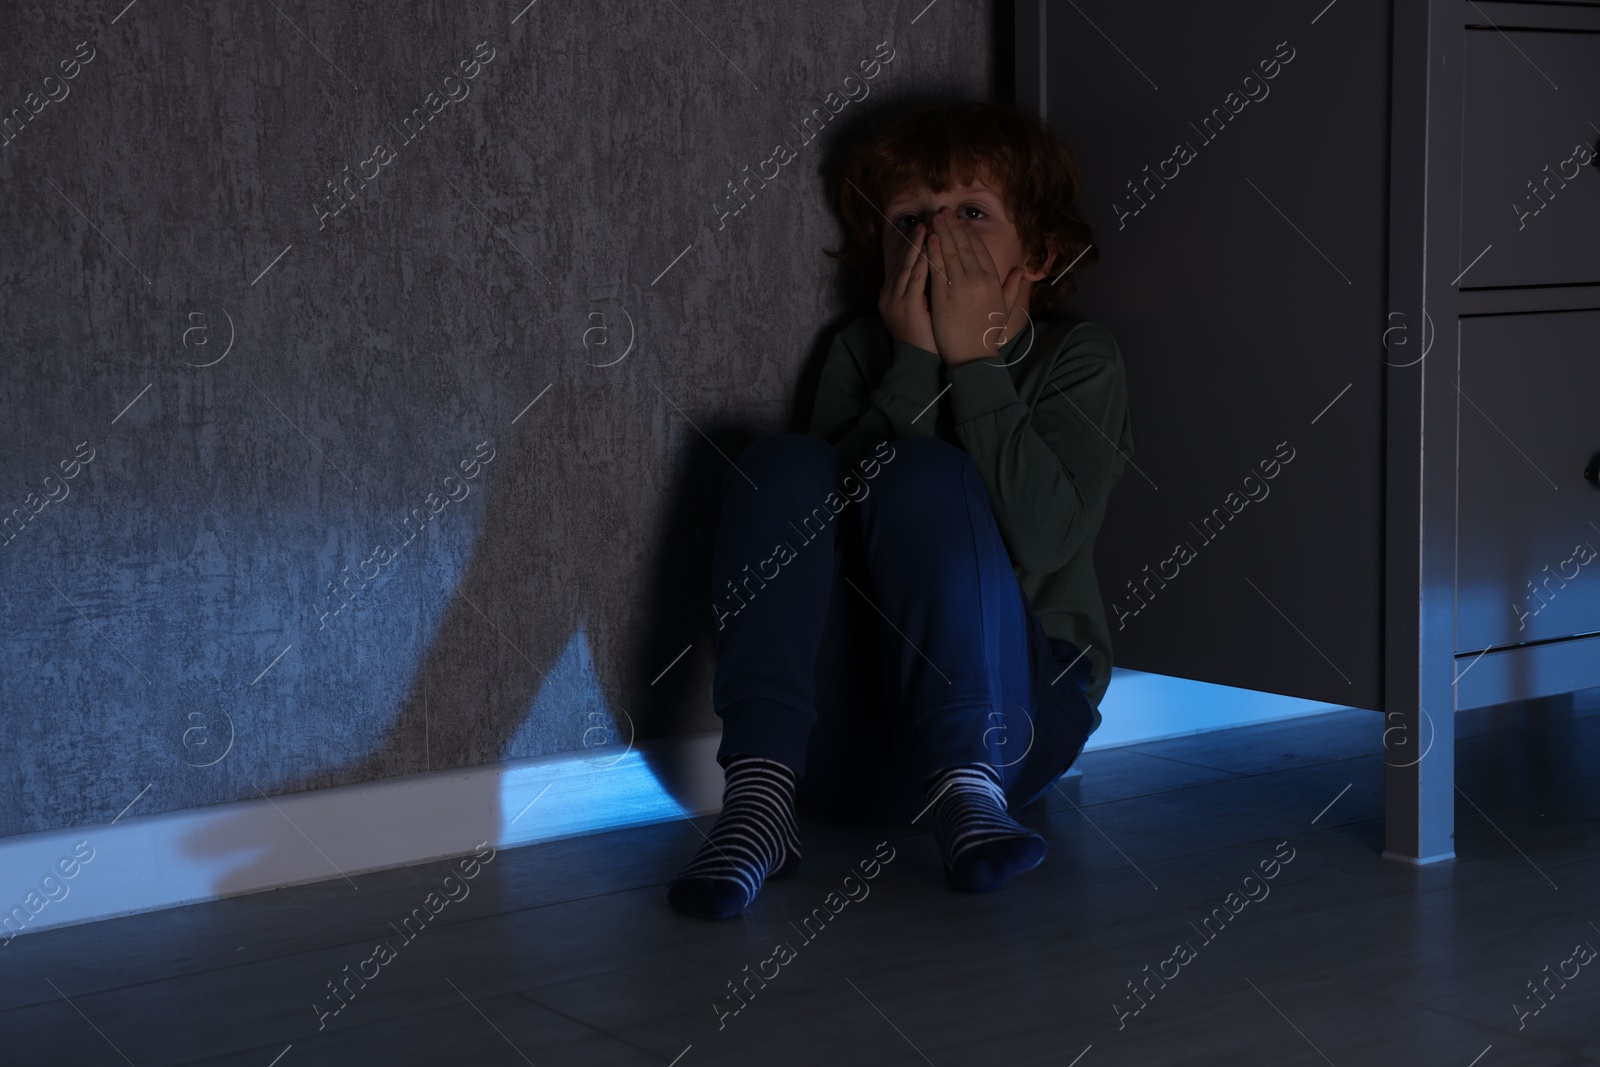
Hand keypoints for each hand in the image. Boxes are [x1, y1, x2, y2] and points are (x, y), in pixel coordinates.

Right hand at [878, 221, 938, 353]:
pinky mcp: (906, 305)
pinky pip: (916, 276)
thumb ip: (922, 291)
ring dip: (920, 245)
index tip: (928, 230)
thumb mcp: (922, 311)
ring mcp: (896, 300)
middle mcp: (890, 295)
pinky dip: (924, 260)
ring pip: (909, 265)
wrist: (921, 363)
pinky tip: (932, 246)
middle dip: (917, 240)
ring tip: (930, 227)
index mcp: (893, 296)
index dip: (915, 247)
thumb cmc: (928, 339)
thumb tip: (933, 272)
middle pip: (904, 261)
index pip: (904, 265)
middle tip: (930, 220)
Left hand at [925, 209, 1026, 366]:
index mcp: (993, 281)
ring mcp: (961, 287)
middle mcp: (978, 280)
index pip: (980, 250)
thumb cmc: (987, 334)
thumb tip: (1021, 270)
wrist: (973, 356)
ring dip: (943, 233)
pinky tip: (930, 239)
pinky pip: (938, 268)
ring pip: (951, 253)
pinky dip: (933, 252)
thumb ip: (1012, 287)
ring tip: (936, 218)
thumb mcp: (1005, 309)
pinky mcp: (944, 296)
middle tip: (945, 212)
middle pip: (964, 246)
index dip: (970, 234)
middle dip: (954, 227)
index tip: (962, 222)